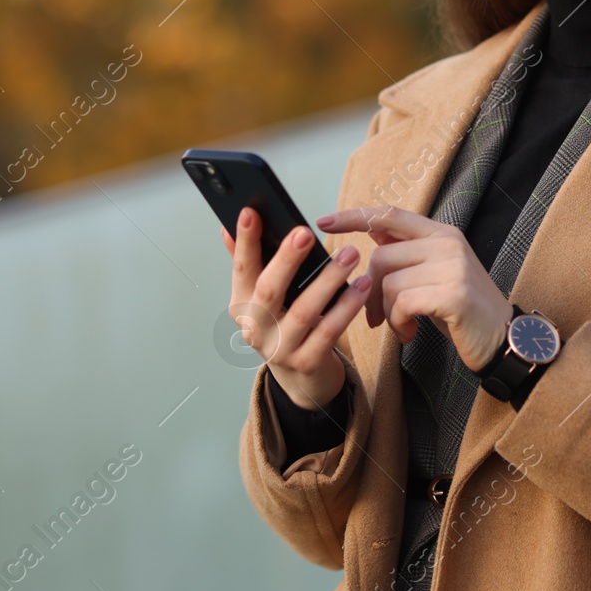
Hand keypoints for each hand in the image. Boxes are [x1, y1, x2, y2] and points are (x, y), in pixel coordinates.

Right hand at [222, 206, 371, 410]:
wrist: (302, 378)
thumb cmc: (285, 325)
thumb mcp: (263, 298)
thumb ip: (248, 263)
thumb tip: (228, 227)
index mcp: (242, 305)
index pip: (241, 267)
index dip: (245, 241)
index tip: (250, 211)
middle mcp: (255, 328)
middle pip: (269, 289)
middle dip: (286, 258)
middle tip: (305, 232)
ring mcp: (279, 349)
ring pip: (304, 310)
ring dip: (328, 279)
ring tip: (350, 254)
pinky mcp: (307, 363)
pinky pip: (329, 331)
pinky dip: (347, 307)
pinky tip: (362, 286)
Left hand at [316, 205, 512, 371]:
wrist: (502, 337)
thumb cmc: (462, 309)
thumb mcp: (434, 272)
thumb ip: (407, 250)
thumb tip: (372, 230)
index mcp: (441, 233)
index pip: (390, 214)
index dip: (354, 216)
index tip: (324, 221)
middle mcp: (447, 243)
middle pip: (382, 256)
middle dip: (369, 291)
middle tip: (375, 317)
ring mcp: (452, 266)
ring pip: (389, 283)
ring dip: (386, 313)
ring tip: (401, 326)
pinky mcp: (453, 293)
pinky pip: (403, 303)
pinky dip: (398, 323)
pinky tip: (410, 333)